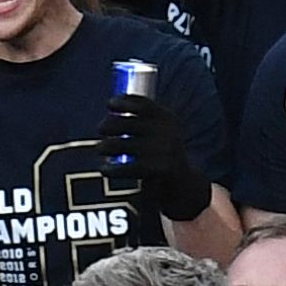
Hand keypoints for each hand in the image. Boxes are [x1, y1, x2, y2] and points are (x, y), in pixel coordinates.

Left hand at [101, 93, 213, 221]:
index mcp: (169, 119)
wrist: (184, 184)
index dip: (123, 101)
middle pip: (126, 123)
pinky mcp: (156, 170)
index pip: (143, 105)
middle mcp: (167, 132)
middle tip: (100, 129)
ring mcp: (162, 151)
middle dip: (108, 125)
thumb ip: (141, 119)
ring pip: (120, 144)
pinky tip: (106, 170)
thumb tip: (112, 108)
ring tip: (101, 150)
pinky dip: (112, 169)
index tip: (110, 105)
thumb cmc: (162, 154)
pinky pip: (125, 167)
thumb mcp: (159, 131)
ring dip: (106, 146)